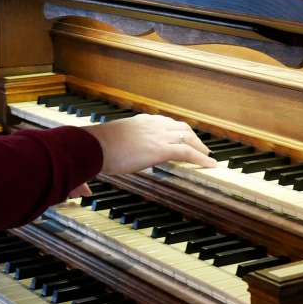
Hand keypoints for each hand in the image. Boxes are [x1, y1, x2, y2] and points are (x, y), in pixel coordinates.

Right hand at [87, 114, 215, 179]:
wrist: (95, 147)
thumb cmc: (95, 149)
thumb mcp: (110, 144)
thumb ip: (119, 147)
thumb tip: (93, 182)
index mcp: (141, 121)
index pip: (166, 123)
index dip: (176, 131)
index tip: (181, 137)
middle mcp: (153, 125)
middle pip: (181, 127)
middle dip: (193, 137)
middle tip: (200, 147)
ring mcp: (158, 135)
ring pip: (187, 137)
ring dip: (200, 147)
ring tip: (207, 157)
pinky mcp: (161, 149)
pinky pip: (187, 152)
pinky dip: (201, 158)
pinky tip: (209, 164)